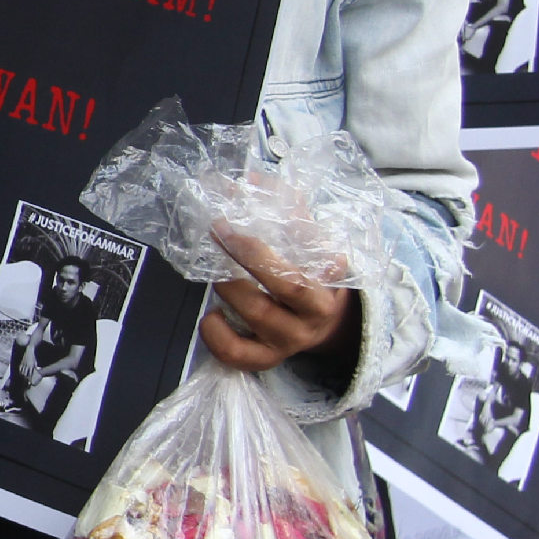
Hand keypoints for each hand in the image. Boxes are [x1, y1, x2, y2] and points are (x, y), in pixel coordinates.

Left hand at [199, 226, 353, 372]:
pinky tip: (212, 315)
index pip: (298, 270)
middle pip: (279, 290)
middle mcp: (310, 318)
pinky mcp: (266, 359)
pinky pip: (235, 352)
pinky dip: (215, 333)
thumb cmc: (312, 275)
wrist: (326, 323)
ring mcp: (288, 341)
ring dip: (228, 288)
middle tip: (218, 235)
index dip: (260, 252)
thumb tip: (252, 179)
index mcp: (325, 289)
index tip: (233, 229)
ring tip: (217, 272)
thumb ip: (287, 212)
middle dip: (241, 261)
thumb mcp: (311, 245)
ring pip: (255, 316)